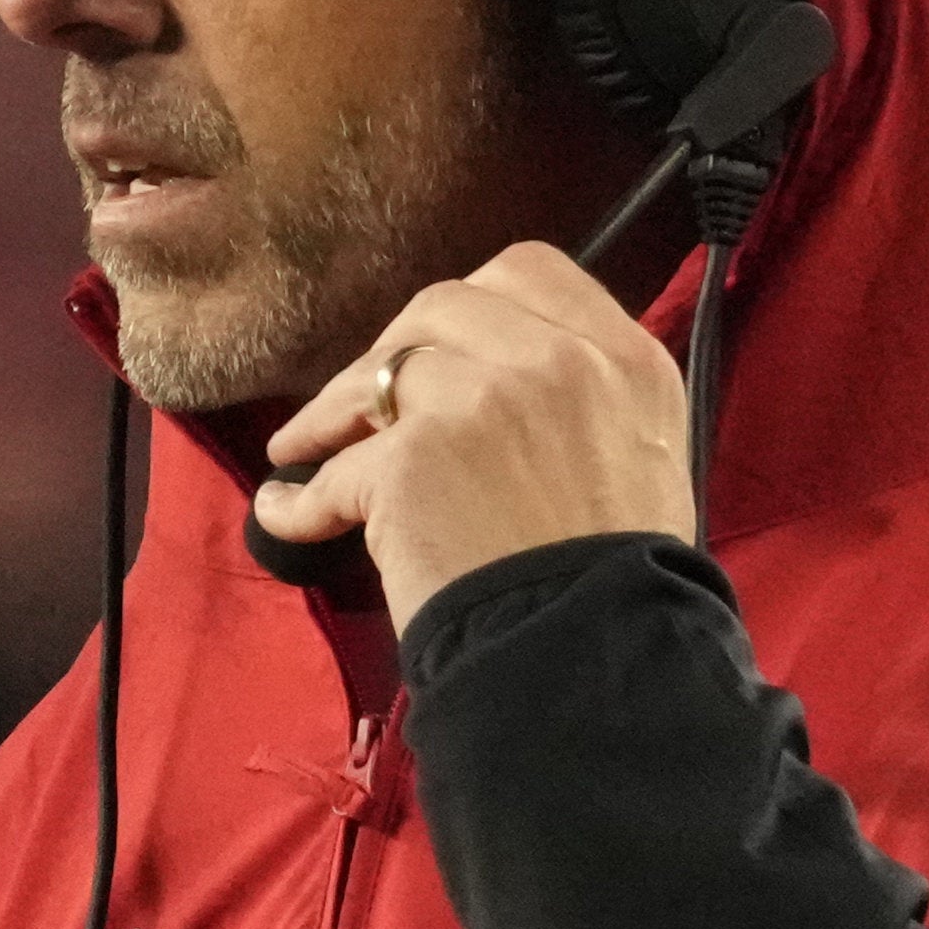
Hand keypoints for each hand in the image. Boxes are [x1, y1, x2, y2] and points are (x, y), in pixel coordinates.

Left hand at [247, 245, 690, 630]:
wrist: (593, 655)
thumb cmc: (614, 583)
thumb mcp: (640, 460)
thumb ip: (580, 401)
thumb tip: (494, 381)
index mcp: (625, 359)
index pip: (529, 273)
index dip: (470, 303)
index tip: (438, 345)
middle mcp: (559, 360)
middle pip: (444, 304)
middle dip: (394, 348)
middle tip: (365, 401)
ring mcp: (483, 400)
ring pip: (379, 373)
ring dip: (333, 413)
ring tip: (308, 449)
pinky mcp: (414, 457)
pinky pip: (336, 467)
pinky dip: (304, 495)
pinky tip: (288, 513)